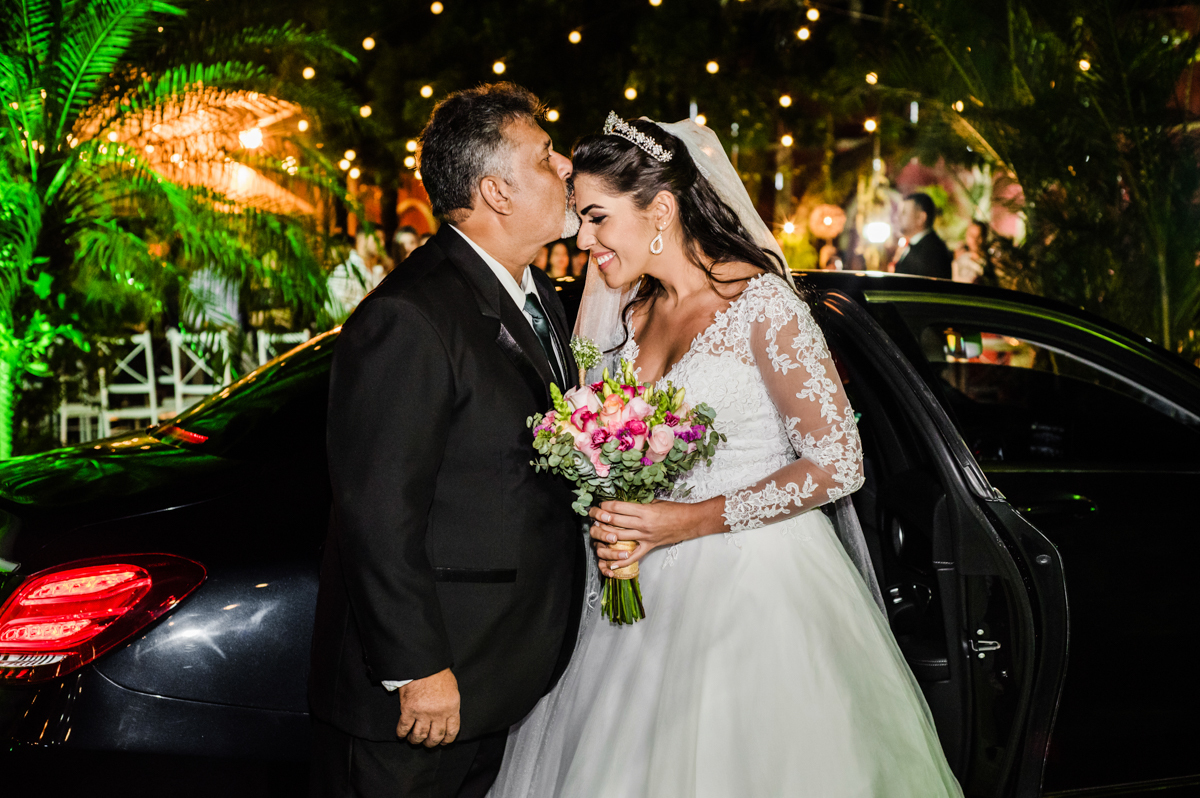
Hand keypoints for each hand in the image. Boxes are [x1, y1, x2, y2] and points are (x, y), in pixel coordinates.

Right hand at [396, 668, 459, 746]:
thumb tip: (447, 718)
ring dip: (416, 740)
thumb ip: (450, 706)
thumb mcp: (453, 690)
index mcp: (451, 708)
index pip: (452, 731)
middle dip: (431, 743)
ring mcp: (422, 713)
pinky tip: (402, 735)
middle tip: (428, 743)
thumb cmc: (438, 674)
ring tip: (414, 740)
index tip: (443, 742)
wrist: (423, 664)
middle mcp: (438, 714)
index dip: (447, 740)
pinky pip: (404, 728)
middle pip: (435, 737)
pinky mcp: (408, 710)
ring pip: (419, 736)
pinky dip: (402, 733)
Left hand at [588, 496, 725, 576]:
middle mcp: (643, 524)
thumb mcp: (655, 502)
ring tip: (597, 532)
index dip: (606, 506)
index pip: (618, 508)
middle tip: (593, 515)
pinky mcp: (649, 547)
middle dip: (601, 518)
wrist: (690, 522)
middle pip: (615, 522)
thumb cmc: (674, 510)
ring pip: (620, 538)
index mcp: (644, 510)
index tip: (600, 505)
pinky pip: (633, 557)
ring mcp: (645, 537)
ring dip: (605, 535)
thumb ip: (639, 505)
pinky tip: (610, 564)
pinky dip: (621, 562)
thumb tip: (622, 506)